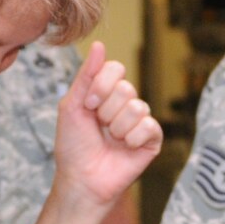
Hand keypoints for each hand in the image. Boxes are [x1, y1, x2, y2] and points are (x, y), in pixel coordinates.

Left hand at [53, 43, 160, 210]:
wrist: (82, 179)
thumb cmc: (73, 146)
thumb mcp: (72, 106)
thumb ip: (86, 76)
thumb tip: (99, 44)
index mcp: (107, 93)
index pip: (116, 69)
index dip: (101, 85)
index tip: (88, 105)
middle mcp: (126, 103)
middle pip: (126, 88)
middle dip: (106, 111)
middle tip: (99, 127)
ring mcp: (140, 121)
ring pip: (137, 107)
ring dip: (117, 127)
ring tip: (111, 140)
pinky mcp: (152, 139)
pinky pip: (149, 126)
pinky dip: (132, 138)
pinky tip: (125, 148)